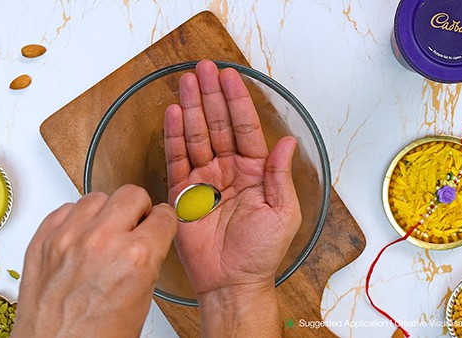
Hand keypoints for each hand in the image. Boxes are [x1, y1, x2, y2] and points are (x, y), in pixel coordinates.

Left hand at [11, 185, 176, 337]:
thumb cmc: (97, 337)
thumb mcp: (142, 298)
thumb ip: (147, 258)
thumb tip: (148, 235)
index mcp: (136, 257)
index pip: (163, 214)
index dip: (162, 222)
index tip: (157, 224)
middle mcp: (103, 241)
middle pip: (132, 194)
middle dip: (137, 209)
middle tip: (132, 225)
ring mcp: (69, 237)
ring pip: (98, 196)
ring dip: (105, 212)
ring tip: (103, 233)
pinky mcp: (43, 238)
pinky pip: (66, 208)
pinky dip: (76, 220)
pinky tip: (80, 237)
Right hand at [164, 60, 301, 335]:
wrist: (232, 281)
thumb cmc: (260, 253)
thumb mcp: (283, 213)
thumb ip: (280, 175)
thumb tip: (287, 141)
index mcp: (255, 172)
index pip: (245, 128)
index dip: (237, 101)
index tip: (230, 76)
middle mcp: (229, 170)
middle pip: (218, 124)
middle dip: (211, 95)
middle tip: (203, 69)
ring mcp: (205, 179)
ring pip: (197, 135)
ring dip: (192, 108)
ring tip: (186, 82)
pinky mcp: (184, 192)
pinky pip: (178, 158)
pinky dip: (175, 136)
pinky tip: (174, 114)